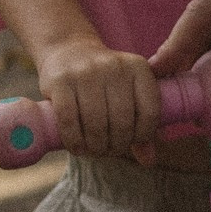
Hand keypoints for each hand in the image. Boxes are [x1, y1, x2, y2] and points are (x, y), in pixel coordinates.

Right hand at [38, 38, 162, 156]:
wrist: (68, 50)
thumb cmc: (104, 81)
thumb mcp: (127, 93)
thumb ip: (140, 124)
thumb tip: (148, 161)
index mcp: (138, 68)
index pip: (150, 112)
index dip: (142, 136)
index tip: (131, 143)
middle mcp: (114, 67)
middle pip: (122, 121)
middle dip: (116, 145)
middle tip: (109, 150)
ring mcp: (85, 72)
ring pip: (96, 124)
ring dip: (96, 146)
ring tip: (94, 150)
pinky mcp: (60, 81)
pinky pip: (69, 121)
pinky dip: (74, 141)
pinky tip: (77, 148)